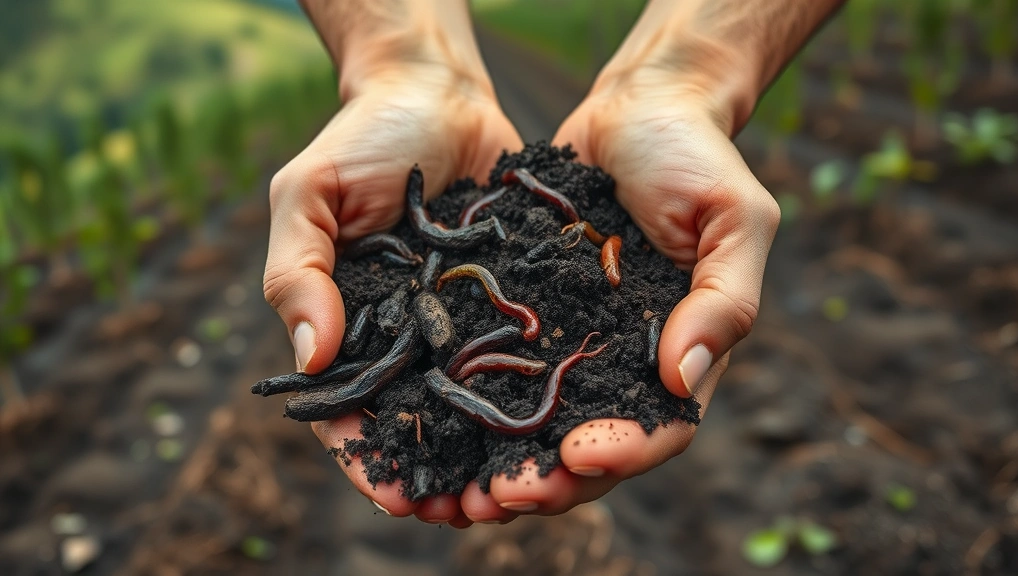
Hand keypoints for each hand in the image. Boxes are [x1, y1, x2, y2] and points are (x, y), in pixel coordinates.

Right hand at [263, 63, 521, 523]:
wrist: (439, 93)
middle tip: (471, 511)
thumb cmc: (362, 138)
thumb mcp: (310, 196)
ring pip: (479, 407)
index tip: (396, 498)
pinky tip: (563, 430)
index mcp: (353, 325)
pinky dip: (539, 400)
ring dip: (496, 455)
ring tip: (522, 491)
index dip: (368, 460)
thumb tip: (309, 358)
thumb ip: (298, 272)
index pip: (351, 411)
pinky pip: (526, 359)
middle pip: (422, 425)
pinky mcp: (513, 302)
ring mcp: (464, 324)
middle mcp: (411, 337)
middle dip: (443, 475)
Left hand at [465, 69, 779, 516]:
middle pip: (590, 445)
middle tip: (501, 498)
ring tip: (460, 491)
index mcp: (680, 351)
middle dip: (550, 480)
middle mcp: (622, 360)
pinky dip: (473, 408)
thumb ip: (724, 299)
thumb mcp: (734, 219)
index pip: (660, 427)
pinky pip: (498, 370)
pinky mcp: (526, 316)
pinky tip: (437, 426)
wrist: (638, 108)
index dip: (623, 454)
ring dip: (502, 462)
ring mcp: (571, 343)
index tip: (580, 456)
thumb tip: (683, 378)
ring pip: (537, 423)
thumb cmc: (696, 157)